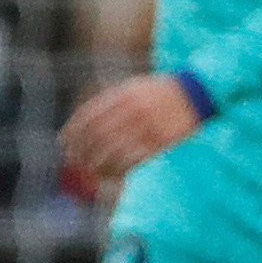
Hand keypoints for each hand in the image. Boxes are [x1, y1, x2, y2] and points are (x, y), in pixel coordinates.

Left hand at [60, 73, 203, 189]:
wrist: (197, 92)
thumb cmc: (159, 92)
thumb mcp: (133, 88)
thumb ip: (109, 102)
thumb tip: (81, 124)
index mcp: (123, 95)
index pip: (88, 117)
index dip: (72, 132)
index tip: (63, 144)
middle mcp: (133, 110)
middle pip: (97, 136)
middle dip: (81, 151)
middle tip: (74, 162)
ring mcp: (148, 126)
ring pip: (113, 151)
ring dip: (97, 164)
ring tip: (91, 171)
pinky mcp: (162, 141)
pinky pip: (133, 159)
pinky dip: (118, 169)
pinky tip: (111, 174)